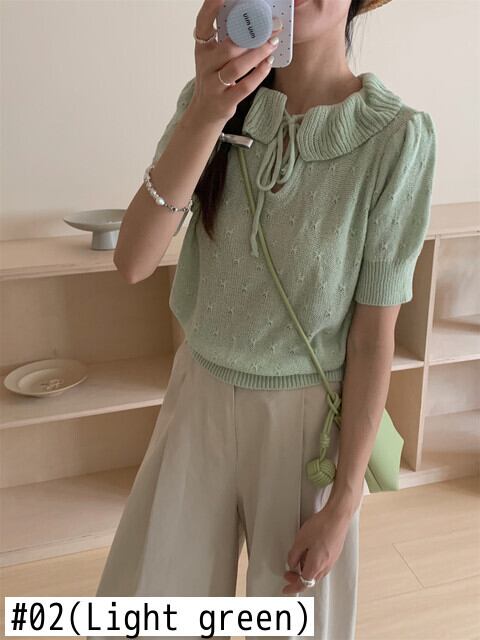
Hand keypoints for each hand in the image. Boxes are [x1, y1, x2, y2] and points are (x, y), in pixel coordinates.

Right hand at [191, 0, 282, 123]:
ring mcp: (213, 85)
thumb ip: (226, 38)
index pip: (203, 24)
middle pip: (229, 47)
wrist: (205, 112)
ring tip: (273, 43)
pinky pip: (244, 86)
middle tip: (273, 26)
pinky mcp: (224, 101)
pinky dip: (258, 74)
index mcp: (202, 48)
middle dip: (253, 35)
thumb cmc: (214, 77)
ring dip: (258, 54)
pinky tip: (268, 64)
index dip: (211, 8)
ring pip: (237, 67)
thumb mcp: (213, 56)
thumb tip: (251, 17)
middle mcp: (205, 65)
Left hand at [282, 504, 352, 595]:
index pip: (303, 583)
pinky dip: (313, 564)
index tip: (286, 589)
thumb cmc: (321, 526)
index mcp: (316, 565)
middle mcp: (326, 566)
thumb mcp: (300, 540)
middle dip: (298, 579)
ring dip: (306, 571)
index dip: (293, 587)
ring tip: (298, 561)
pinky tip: (309, 554)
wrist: (337, 517)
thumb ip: (294, 555)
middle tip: (288, 574)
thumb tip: (292, 564)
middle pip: (310, 580)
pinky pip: (322, 565)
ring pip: (317, 573)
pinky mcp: (335, 554)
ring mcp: (332, 560)